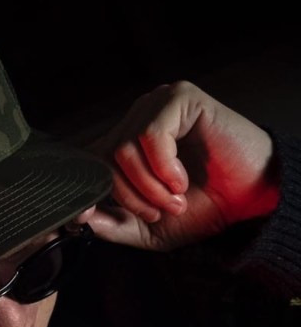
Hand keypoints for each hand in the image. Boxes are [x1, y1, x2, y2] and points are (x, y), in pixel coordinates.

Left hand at [86, 80, 278, 249]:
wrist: (249, 201)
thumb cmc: (201, 209)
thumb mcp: (147, 228)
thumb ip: (111, 223)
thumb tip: (77, 214)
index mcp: (125, 146)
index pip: (88, 164)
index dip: (98, 195)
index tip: (129, 217)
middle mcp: (135, 121)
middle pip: (103, 159)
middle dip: (130, 196)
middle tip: (161, 212)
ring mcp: (156, 106)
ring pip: (124, 149)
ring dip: (150, 186)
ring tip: (176, 199)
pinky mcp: (179, 97)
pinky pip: (150, 135)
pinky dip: (164, 167)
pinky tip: (182, 180)